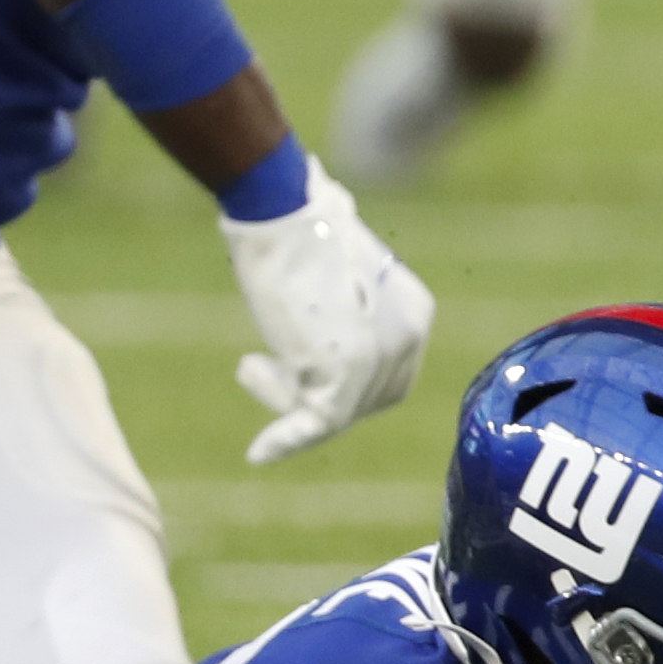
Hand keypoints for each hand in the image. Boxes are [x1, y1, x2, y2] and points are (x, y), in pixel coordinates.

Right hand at [221, 156, 434, 464]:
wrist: (283, 210)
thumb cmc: (296, 226)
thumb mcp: (330, 269)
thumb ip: (338, 298)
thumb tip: (320, 283)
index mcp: (413, 313)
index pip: (386, 374)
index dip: (339, 383)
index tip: (285, 369)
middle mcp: (409, 338)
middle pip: (363, 397)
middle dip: (310, 394)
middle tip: (255, 368)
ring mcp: (382, 357)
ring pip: (334, 409)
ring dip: (283, 397)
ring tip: (249, 368)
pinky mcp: (348, 372)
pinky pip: (318, 423)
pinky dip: (285, 440)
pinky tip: (258, 453)